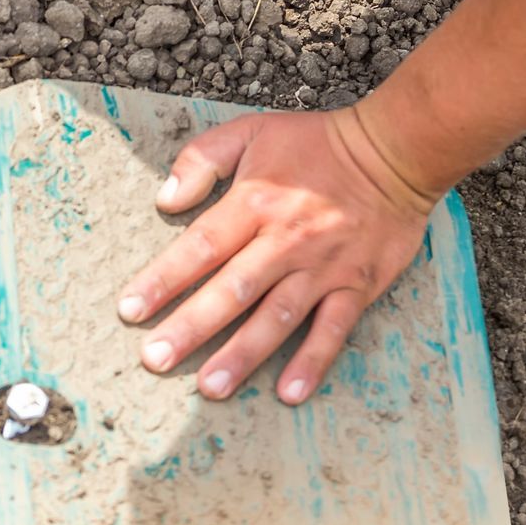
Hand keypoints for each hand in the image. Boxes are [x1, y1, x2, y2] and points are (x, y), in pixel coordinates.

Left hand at [115, 105, 436, 405]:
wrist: (395, 151)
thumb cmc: (315, 143)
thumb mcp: (250, 131)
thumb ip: (201, 159)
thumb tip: (165, 200)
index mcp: (254, 201)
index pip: (200, 246)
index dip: (163, 279)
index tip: (130, 310)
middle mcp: (285, 239)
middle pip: (231, 289)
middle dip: (191, 326)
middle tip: (155, 359)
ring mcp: (323, 266)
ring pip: (277, 316)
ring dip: (243, 354)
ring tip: (210, 387)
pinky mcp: (357, 285)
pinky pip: (334, 329)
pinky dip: (313, 361)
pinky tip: (289, 392)